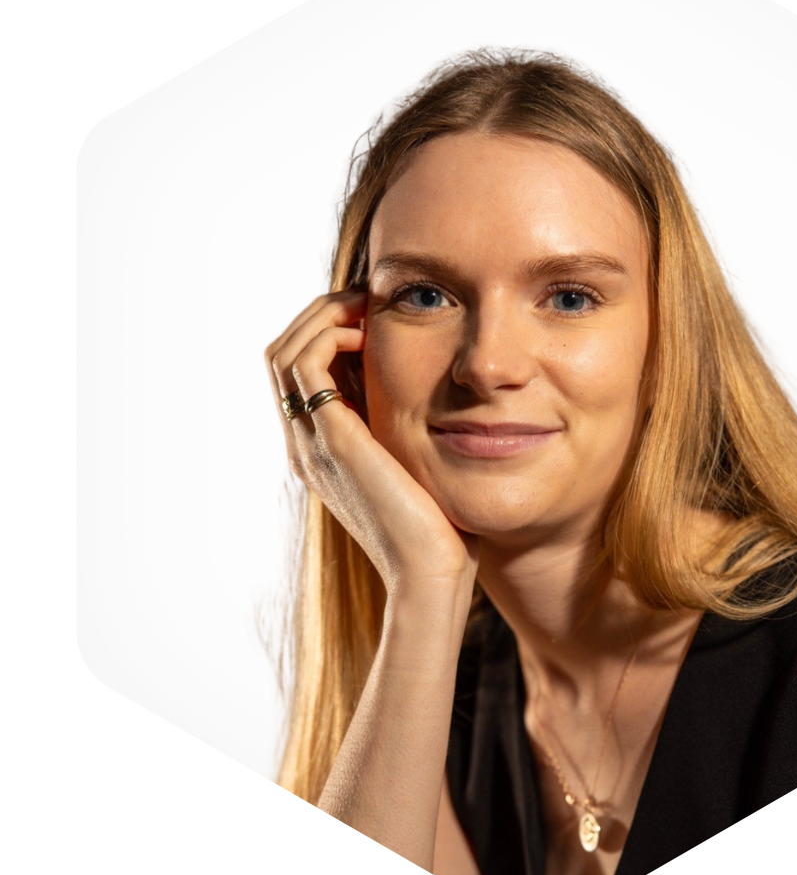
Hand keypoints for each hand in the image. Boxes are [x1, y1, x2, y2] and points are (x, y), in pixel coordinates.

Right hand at [264, 290, 478, 599]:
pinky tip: (370, 336)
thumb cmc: (438, 527)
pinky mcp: (332, 442)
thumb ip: (406, 433)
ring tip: (366, 310)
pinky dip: (331, 336)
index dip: (326, 332)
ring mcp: (312, 443)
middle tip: (365, 302)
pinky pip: (306, 366)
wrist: (431, 573)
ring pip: (284, 352)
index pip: (297, 371)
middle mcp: (306, 444)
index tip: (371, 316)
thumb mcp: (416, 467)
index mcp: (321, 449)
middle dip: (320, 316)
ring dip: (322, 318)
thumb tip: (435, 395)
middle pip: (280, 354)